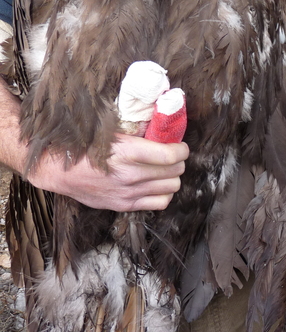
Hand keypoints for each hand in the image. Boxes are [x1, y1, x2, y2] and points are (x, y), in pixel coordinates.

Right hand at [27, 134, 188, 211]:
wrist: (57, 170)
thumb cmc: (84, 146)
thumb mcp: (110, 132)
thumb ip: (137, 132)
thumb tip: (161, 126)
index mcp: (127, 153)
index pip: (170, 155)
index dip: (182, 150)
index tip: (180, 146)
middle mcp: (130, 175)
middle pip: (175, 171)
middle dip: (178, 162)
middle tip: (172, 156)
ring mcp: (129, 193)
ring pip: (172, 188)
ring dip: (172, 177)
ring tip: (165, 170)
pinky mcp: (125, 205)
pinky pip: (160, 203)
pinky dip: (164, 193)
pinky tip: (157, 185)